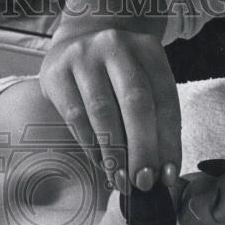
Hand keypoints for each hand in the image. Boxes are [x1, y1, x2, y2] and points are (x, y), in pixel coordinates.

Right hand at [39, 26, 180, 191]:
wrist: (77, 41)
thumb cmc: (116, 72)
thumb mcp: (141, 81)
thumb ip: (154, 119)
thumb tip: (161, 172)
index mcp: (147, 49)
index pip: (165, 100)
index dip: (168, 141)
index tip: (167, 176)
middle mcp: (116, 46)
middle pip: (135, 103)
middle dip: (142, 149)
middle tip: (143, 182)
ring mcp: (83, 56)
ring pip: (103, 112)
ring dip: (114, 153)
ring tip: (120, 180)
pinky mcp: (56, 72)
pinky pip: (76, 116)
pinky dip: (90, 144)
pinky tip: (100, 161)